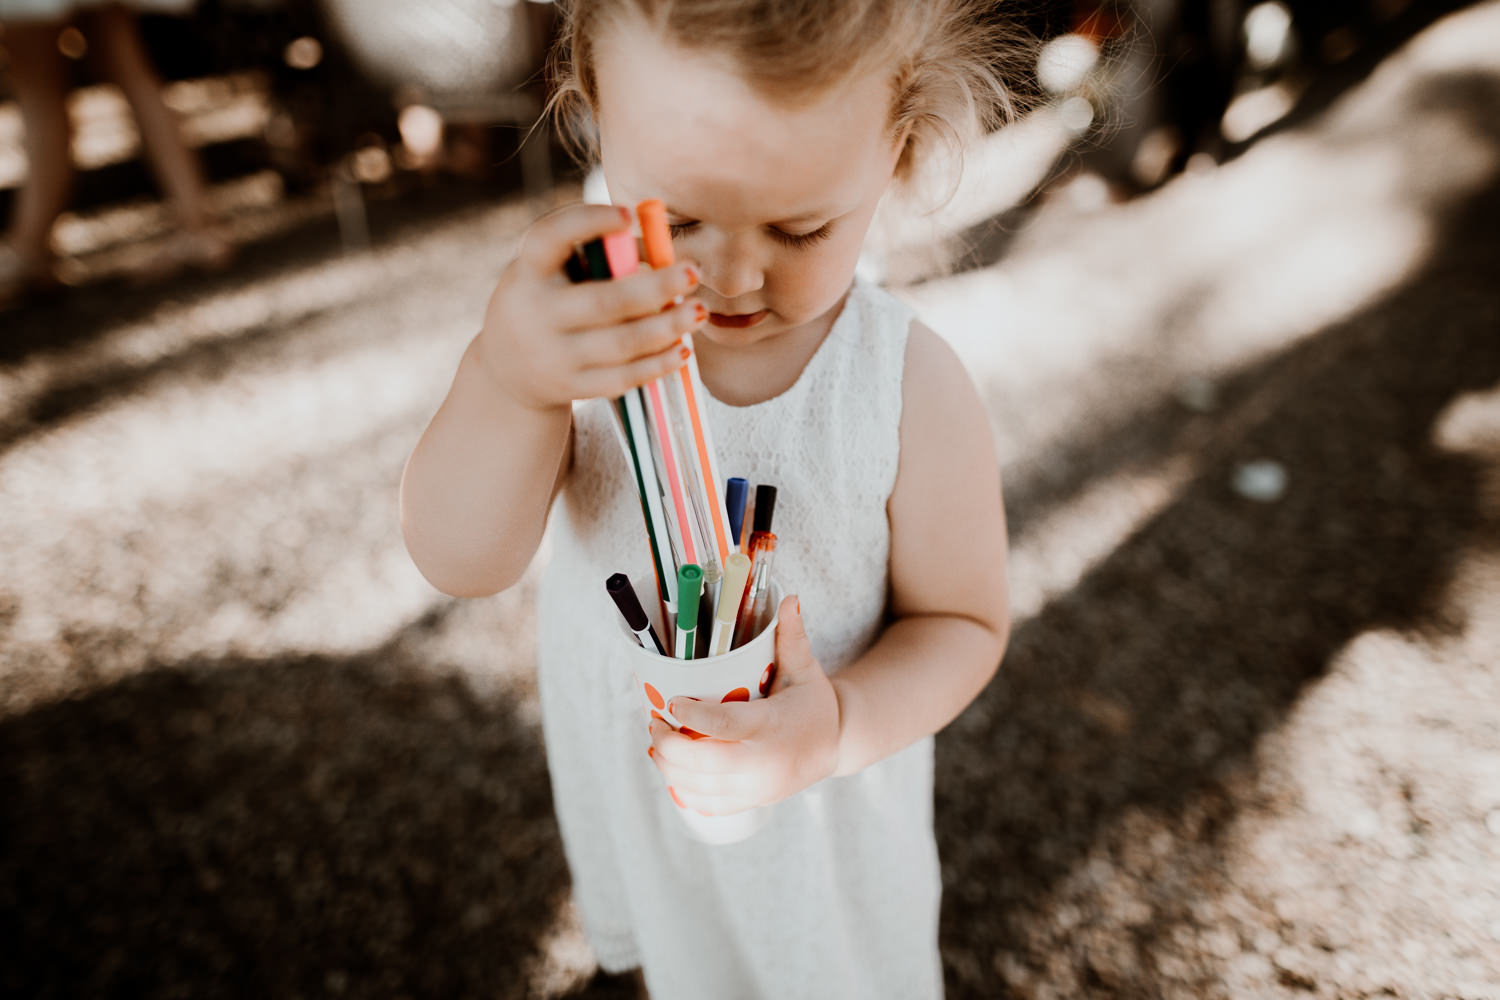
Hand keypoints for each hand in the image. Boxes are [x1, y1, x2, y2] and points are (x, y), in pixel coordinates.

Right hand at [476, 202, 705, 411]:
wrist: (506, 368)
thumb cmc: (547, 298)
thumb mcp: (552, 270)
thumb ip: (597, 254)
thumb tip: (665, 251)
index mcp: (529, 270)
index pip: (550, 238)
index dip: (588, 222)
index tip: (629, 214)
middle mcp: (536, 313)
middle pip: (603, 302)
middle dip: (655, 288)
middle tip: (693, 273)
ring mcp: (554, 355)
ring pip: (620, 344)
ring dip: (666, 327)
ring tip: (699, 311)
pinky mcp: (572, 386)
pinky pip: (622, 378)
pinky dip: (656, 364)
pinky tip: (682, 348)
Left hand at [648, 596, 840, 815]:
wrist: (836, 747)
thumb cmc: (814, 704)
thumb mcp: (806, 669)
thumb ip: (792, 637)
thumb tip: (789, 598)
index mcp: (774, 728)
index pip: (727, 726)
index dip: (694, 716)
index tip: (672, 702)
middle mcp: (764, 764)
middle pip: (704, 764)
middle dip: (670, 746)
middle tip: (655, 723)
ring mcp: (756, 789)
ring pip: (699, 788)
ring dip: (669, 767)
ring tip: (657, 742)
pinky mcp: (750, 802)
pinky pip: (707, 804)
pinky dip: (684, 788)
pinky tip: (673, 767)